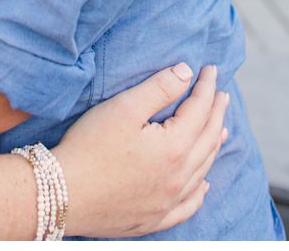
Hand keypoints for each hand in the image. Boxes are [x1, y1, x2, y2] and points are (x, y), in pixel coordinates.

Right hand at [55, 63, 230, 238]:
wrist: (66, 195)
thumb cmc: (90, 148)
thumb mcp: (122, 108)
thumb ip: (158, 89)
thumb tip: (185, 72)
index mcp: (175, 147)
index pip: (199, 111)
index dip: (206, 88)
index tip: (211, 70)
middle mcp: (180, 177)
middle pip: (207, 140)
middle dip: (216, 113)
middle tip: (222, 95)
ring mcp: (170, 201)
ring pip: (202, 170)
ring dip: (213, 147)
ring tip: (221, 130)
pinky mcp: (156, 218)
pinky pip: (189, 205)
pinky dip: (200, 192)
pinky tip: (203, 184)